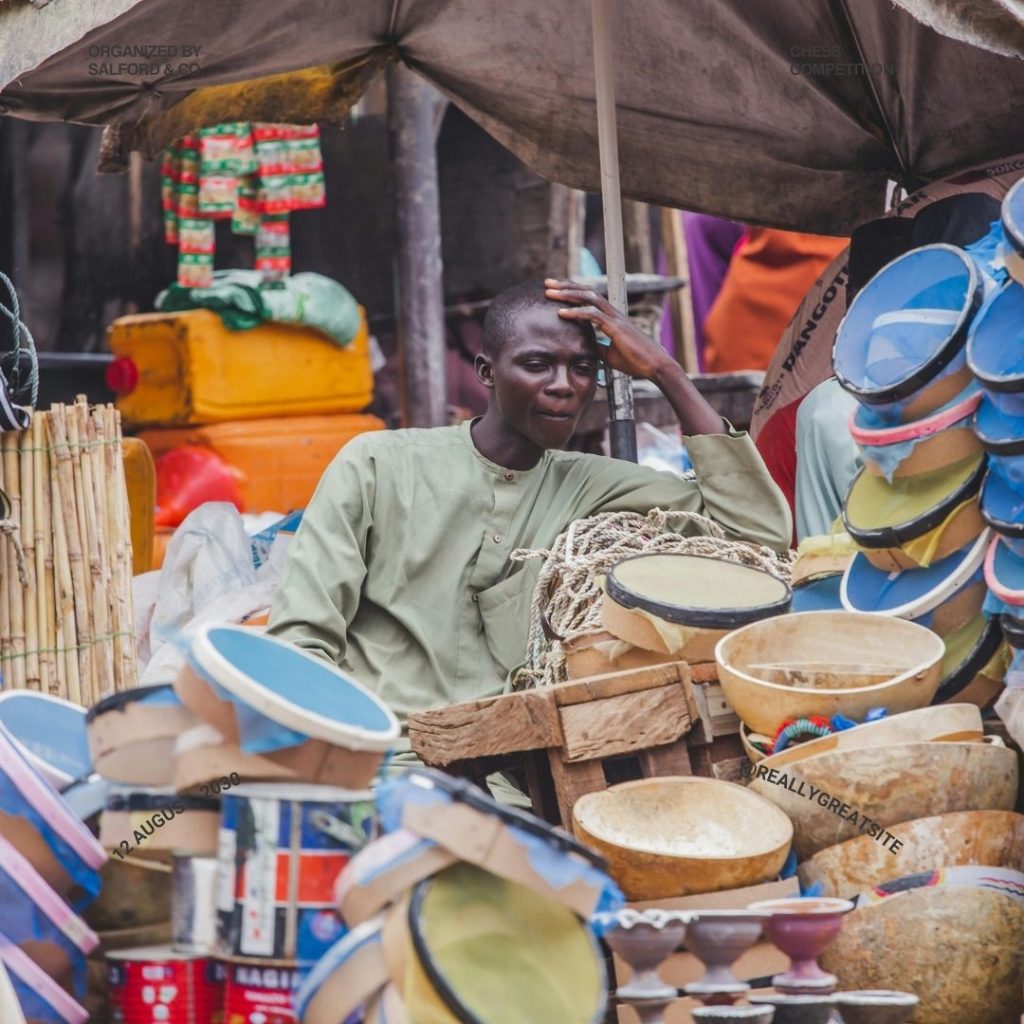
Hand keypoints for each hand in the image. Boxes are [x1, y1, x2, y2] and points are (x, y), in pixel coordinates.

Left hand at [544, 278, 671, 381]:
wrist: (654, 366)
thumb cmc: (635, 361)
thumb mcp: (609, 354)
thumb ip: (596, 346)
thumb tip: (584, 345)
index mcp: (611, 318)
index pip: (589, 298)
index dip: (572, 292)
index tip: (555, 291)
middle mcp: (612, 313)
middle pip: (587, 291)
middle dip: (566, 286)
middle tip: (547, 283)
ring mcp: (614, 318)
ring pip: (589, 298)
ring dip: (567, 294)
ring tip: (549, 292)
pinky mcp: (615, 327)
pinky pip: (593, 315)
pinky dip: (576, 312)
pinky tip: (561, 313)